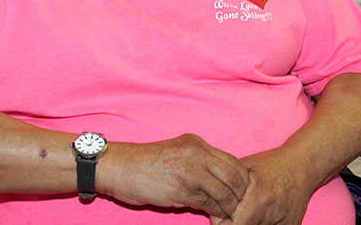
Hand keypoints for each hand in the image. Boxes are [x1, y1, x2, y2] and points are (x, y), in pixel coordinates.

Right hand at [100, 133, 248, 219]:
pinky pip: (209, 203)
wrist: (120, 167)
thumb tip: (218, 182)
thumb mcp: (176, 153)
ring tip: (230, 215)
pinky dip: (216, 212)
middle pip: (234, 175)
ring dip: (231, 207)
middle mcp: (197, 154)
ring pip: (225, 191)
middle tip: (240, 206)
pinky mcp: (182, 189)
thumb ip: (198, 163)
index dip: (241, 179)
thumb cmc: (145, 164)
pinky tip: (215, 217)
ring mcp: (191, 171)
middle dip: (241, 194)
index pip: (232, 161)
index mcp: (196, 144)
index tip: (240, 192)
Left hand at [208, 149, 313, 224]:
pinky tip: (261, 212)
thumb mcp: (245, 168)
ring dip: (246, 223)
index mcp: (258, 198)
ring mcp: (283, 223)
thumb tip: (212, 202)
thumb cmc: (270, 164)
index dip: (221, 221)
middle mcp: (272, 214)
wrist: (302, 166)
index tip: (219, 212)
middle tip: (231, 212)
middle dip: (232, 223)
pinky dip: (260, 224)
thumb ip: (227, 185)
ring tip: (247, 209)